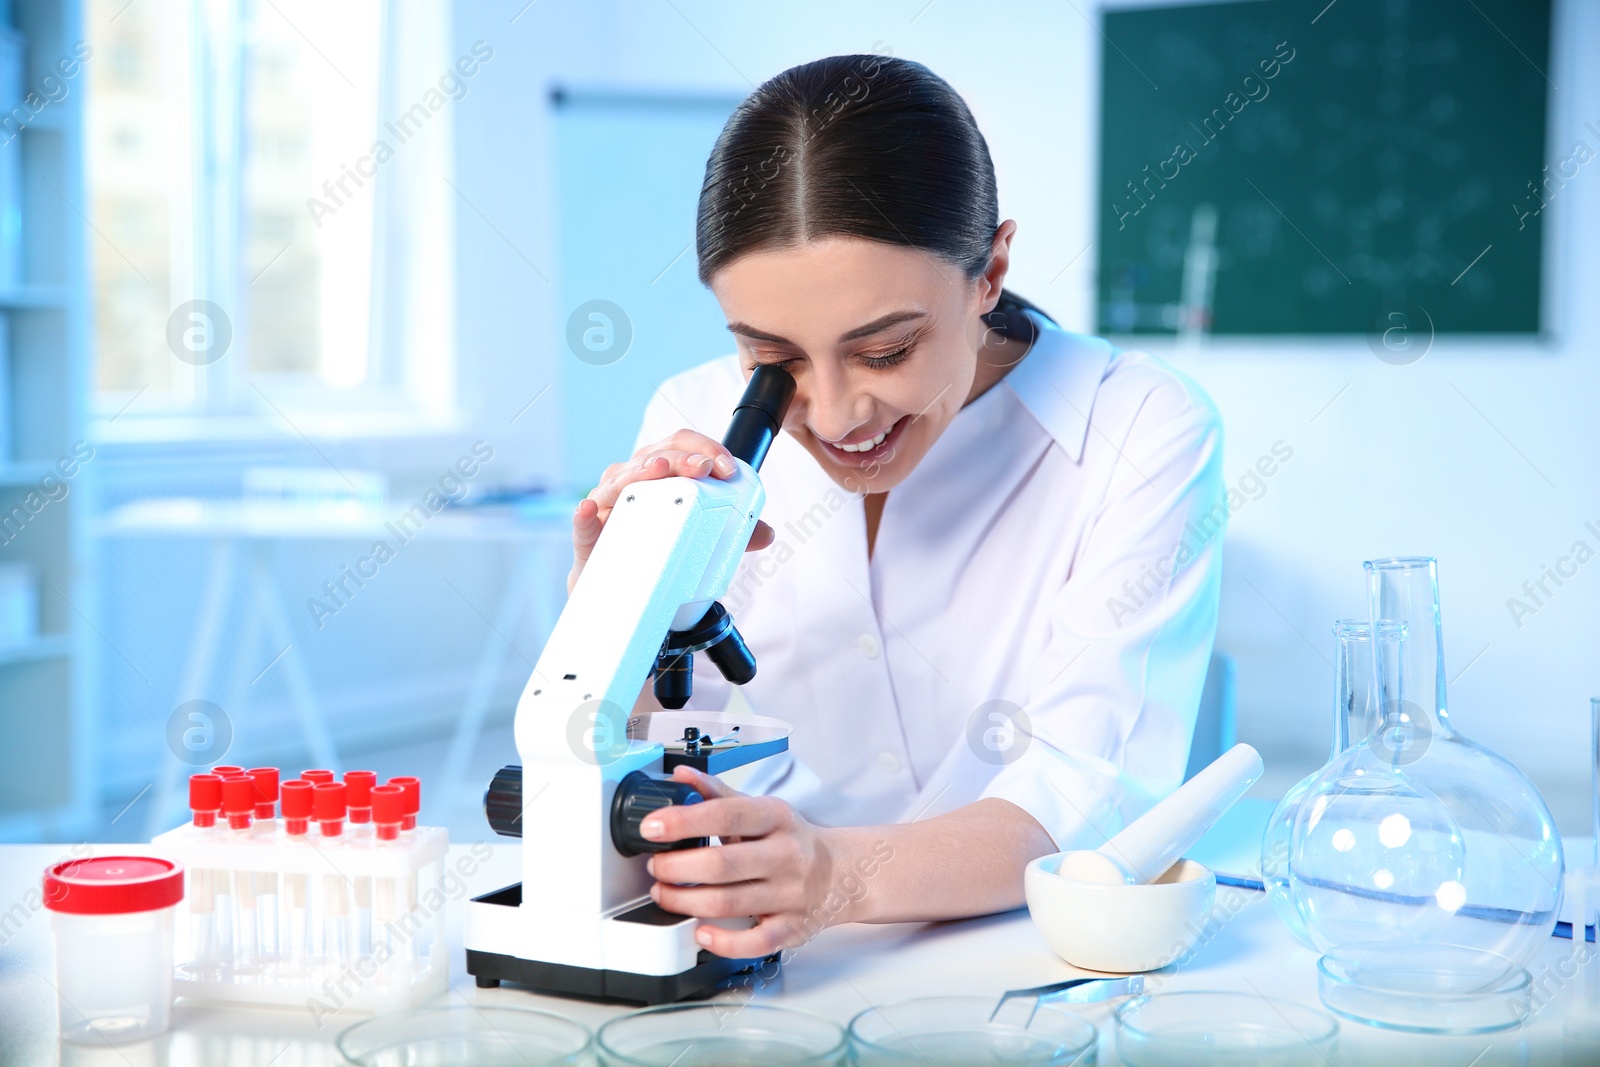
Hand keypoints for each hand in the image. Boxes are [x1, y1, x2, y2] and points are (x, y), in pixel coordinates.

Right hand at [569, 429, 775, 593]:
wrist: (621, 585)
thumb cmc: (658, 543)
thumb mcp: (699, 534)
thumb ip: (733, 533)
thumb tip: (766, 533)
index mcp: (658, 470)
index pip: (680, 443)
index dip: (704, 447)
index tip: (727, 467)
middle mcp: (631, 478)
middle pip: (654, 455)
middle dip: (682, 458)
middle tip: (704, 469)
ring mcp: (607, 503)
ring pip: (620, 480)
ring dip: (639, 472)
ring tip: (660, 470)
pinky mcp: (588, 534)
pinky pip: (583, 521)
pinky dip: (585, 514)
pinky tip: (590, 509)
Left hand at [640, 766, 851, 957]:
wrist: (841, 873)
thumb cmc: (791, 840)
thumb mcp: (761, 810)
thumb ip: (719, 794)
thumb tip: (681, 776)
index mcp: (776, 818)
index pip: (727, 814)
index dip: (684, 821)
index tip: (652, 827)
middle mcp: (785, 855)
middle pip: (722, 864)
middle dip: (676, 868)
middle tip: (655, 866)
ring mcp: (790, 894)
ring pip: (729, 903)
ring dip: (685, 901)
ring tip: (663, 893)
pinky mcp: (791, 928)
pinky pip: (755, 942)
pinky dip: (723, 941)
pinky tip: (700, 931)